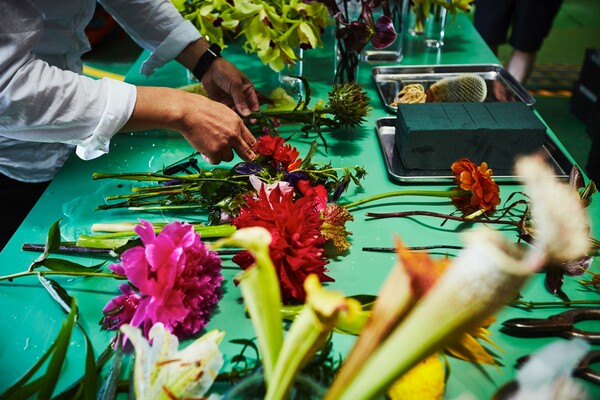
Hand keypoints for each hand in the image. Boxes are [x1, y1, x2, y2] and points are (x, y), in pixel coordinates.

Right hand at [122, 87, 256, 163]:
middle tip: (248, 159)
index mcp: (238, 123)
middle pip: (246, 153)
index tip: (251, 151)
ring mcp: (225, 144)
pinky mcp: (215, 152)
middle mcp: (234, 135)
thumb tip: (237, 135)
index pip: (251, 140)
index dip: (252, 147)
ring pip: (229, 157)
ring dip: (221, 154)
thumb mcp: (224, 112)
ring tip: (211, 146)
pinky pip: (216, 161)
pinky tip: (204, 150)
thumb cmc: (202, 110)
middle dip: (248, 157)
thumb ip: (233, 124)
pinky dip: (211, 158)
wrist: (188, 112)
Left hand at [201, 58, 259, 116]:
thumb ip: (240, 99)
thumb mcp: (235, 84)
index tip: (254, 118)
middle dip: (247, 117)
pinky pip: (228, 112)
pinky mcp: (224, 104)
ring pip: (237, 113)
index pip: (254, 103)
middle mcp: (242, 97)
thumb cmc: (226, 72)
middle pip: (246, 110)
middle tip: (248, 123)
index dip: (255, 111)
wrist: (208, 69)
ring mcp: (233, 101)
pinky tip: (228, 118)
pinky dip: (229, 116)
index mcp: (248, 90)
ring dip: (237, 117)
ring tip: (236, 118)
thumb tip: (248, 114)